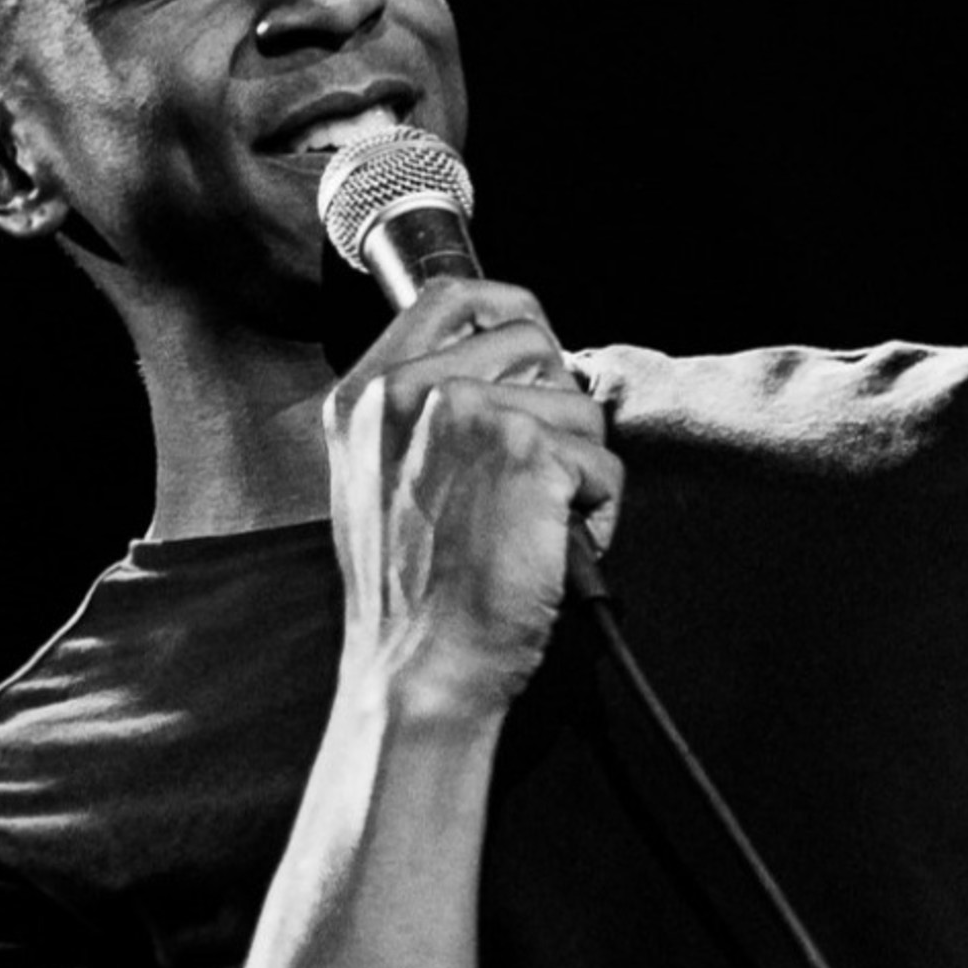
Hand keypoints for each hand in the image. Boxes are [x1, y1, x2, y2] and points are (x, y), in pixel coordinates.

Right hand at [324, 277, 621, 715]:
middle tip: (533, 477)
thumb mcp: (373, 482)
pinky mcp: (527, 452)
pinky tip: (551, 550)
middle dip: (556, 405)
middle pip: (532, 340)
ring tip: (532, 527)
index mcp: (362, 396)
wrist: (417, 670)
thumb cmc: (407, 597)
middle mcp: (406, 392)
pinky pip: (604, 465)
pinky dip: (597, 514)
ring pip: (578, 405)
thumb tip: (498, 370)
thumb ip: (413, 415)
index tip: (535, 351)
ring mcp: (465, 415)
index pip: (452, 297)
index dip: (510, 311)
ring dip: (578, 470)